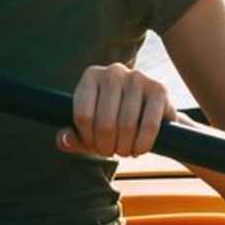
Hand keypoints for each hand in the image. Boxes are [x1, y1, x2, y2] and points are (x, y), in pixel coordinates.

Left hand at [59, 63, 174, 157]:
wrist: (151, 114)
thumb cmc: (114, 122)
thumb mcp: (90, 130)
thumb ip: (73, 136)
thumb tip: (64, 140)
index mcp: (91, 76)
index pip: (83, 115)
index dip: (87, 139)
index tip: (94, 145)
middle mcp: (113, 72)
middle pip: (105, 123)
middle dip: (107, 147)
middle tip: (112, 152)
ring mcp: (137, 77)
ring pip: (127, 126)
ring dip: (125, 148)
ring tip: (125, 151)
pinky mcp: (159, 89)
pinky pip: (149, 126)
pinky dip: (143, 145)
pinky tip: (140, 148)